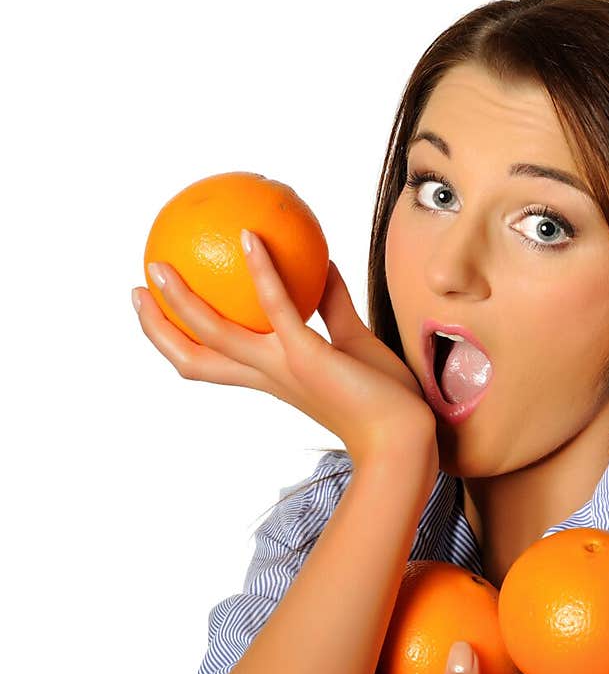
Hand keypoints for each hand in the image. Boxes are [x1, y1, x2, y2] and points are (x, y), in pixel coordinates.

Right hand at [133, 231, 436, 467]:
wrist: (406, 438)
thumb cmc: (385, 399)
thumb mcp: (353, 343)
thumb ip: (332, 306)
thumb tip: (322, 263)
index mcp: (272, 376)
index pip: (212, 362)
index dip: (179, 338)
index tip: (160, 309)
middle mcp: (268, 375)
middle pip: (194, 356)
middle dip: (158, 326)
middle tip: (137, 289)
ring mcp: (283, 367)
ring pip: (214, 335)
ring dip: (182, 300)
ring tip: (159, 264)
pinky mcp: (307, 356)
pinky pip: (278, 307)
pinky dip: (261, 272)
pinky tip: (251, 235)